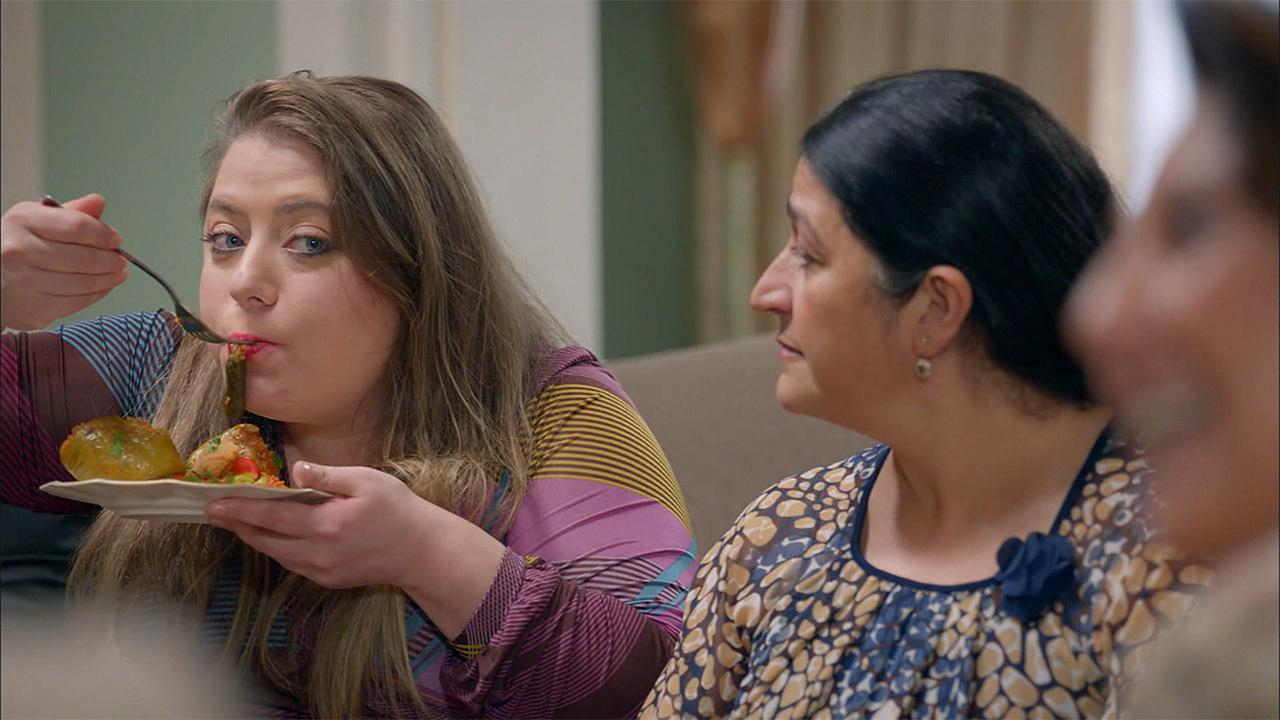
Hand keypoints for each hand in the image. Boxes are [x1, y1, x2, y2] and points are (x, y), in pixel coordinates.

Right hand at [0, 194, 127, 329]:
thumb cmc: (17, 245)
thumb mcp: (37, 219)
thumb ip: (70, 213)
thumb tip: (97, 203)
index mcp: (23, 221)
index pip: (77, 227)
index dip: (104, 234)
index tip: (115, 239)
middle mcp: (20, 251)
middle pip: (84, 258)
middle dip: (111, 260)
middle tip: (121, 260)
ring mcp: (25, 281)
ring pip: (83, 282)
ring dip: (109, 279)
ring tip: (117, 273)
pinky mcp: (33, 307)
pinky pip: (76, 302)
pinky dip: (96, 295)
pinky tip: (102, 287)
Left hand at [205, 462, 505, 637]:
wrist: (421, 552)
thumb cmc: (398, 510)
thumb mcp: (367, 481)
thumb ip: (328, 476)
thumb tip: (295, 471)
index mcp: (326, 525)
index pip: (271, 516)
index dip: (240, 509)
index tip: (213, 504)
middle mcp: (317, 553)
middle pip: (265, 540)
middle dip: (237, 525)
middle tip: (213, 512)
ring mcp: (321, 570)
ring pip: (276, 554)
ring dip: (254, 537)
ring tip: (236, 522)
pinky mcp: (328, 580)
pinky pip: (292, 563)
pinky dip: (276, 548)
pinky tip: (270, 536)